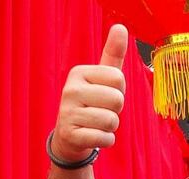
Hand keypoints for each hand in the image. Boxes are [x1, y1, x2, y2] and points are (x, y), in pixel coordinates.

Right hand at [51, 23, 127, 161]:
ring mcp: (68, 113)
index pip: (118, 78)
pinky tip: (93, 136)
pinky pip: (105, 138)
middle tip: (100, 112)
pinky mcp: (71, 135)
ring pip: (112, 121)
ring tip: (96, 124)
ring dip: (110, 127)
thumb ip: (112, 55)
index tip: (104, 96)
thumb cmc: (91, 104)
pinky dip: (106, 141)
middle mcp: (70, 90)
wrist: (69, 136)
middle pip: (117, 100)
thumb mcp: (101, 79)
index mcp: (79, 73)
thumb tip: (120, 27)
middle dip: (116, 110)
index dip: (119, 91)